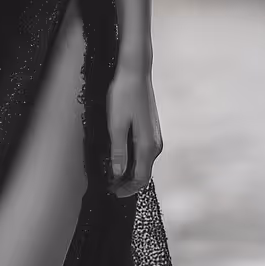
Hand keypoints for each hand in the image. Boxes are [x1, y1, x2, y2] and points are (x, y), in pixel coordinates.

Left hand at [108, 68, 163, 197]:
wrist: (135, 73)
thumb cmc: (123, 96)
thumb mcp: (115, 125)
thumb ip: (118, 152)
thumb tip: (117, 174)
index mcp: (147, 146)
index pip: (140, 179)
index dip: (126, 189)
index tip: (112, 193)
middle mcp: (155, 144)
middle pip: (144, 173)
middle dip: (127, 183)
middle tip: (109, 186)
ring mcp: (155, 137)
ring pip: (143, 163)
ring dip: (129, 172)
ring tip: (110, 174)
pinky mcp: (151, 131)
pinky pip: (143, 153)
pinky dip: (132, 161)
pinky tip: (119, 157)